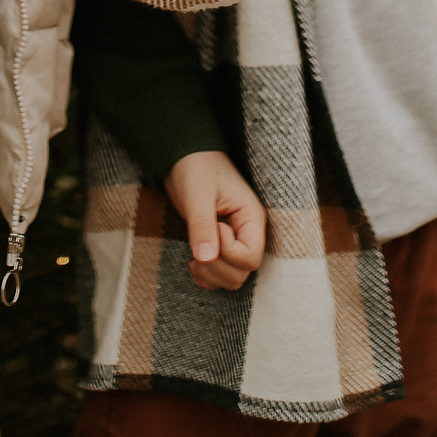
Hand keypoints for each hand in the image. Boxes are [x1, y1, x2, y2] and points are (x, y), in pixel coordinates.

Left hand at [165, 152, 265, 291]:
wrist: (184, 157)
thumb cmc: (196, 168)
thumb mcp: (198, 194)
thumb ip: (202, 226)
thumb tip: (205, 259)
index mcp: (251, 217)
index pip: (251, 257)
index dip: (228, 251)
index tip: (214, 226)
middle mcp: (248, 233)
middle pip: (242, 273)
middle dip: (216, 266)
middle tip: (198, 244)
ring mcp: (236, 242)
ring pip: (233, 279)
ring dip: (211, 274)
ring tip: (194, 255)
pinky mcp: (221, 247)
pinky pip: (220, 277)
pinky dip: (206, 277)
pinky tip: (193, 262)